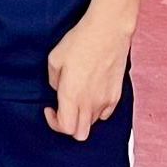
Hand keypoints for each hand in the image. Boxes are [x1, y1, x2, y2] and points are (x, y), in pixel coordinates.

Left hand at [44, 13, 131, 140]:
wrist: (107, 32)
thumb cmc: (79, 42)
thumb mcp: (55, 59)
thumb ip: (54, 80)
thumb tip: (59, 90)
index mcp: (72, 95)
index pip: (65, 128)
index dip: (54, 123)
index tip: (49, 108)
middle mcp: (90, 103)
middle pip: (80, 134)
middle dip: (68, 127)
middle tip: (61, 110)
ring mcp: (106, 101)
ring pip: (93, 123)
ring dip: (82, 117)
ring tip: (76, 98)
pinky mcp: (117, 96)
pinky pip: (105, 114)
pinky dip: (96, 111)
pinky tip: (90, 95)